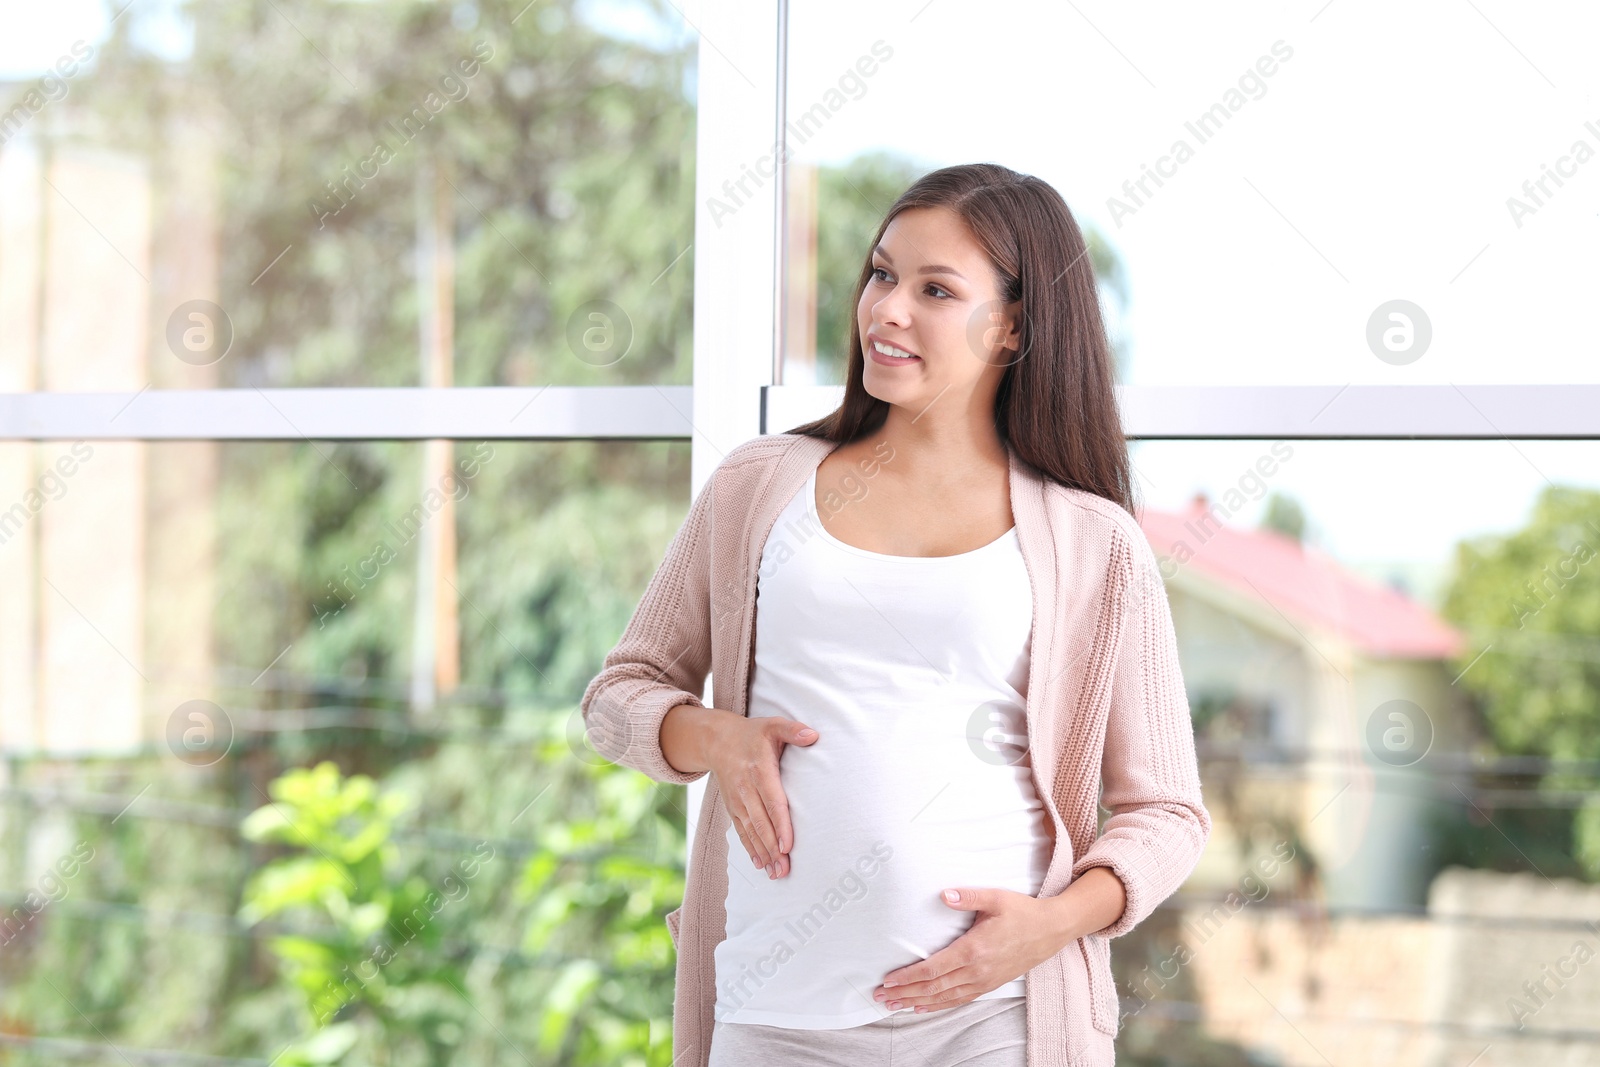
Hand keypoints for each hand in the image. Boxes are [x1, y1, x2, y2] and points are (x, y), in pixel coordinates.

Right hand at [705, 715, 817, 879]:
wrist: (716, 740)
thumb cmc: (752, 734)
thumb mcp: (772, 725)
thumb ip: (792, 729)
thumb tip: (813, 735)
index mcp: (759, 770)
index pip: (772, 801)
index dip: (780, 824)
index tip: (788, 845)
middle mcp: (745, 788)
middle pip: (760, 822)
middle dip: (772, 848)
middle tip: (785, 869)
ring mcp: (737, 800)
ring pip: (751, 831)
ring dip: (763, 853)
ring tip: (776, 873)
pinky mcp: (732, 807)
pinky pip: (741, 831)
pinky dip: (750, 848)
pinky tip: (760, 864)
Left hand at [871, 887, 1068, 1013]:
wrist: (1052, 930)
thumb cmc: (1023, 912)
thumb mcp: (996, 898)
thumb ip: (968, 897)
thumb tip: (944, 894)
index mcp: (973, 950)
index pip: (932, 969)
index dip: (908, 977)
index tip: (888, 980)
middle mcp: (977, 971)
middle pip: (933, 988)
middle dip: (904, 994)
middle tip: (880, 997)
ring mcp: (984, 980)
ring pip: (944, 997)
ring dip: (916, 1002)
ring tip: (894, 1005)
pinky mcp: (990, 984)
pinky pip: (959, 999)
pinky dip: (938, 1006)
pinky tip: (923, 1007)